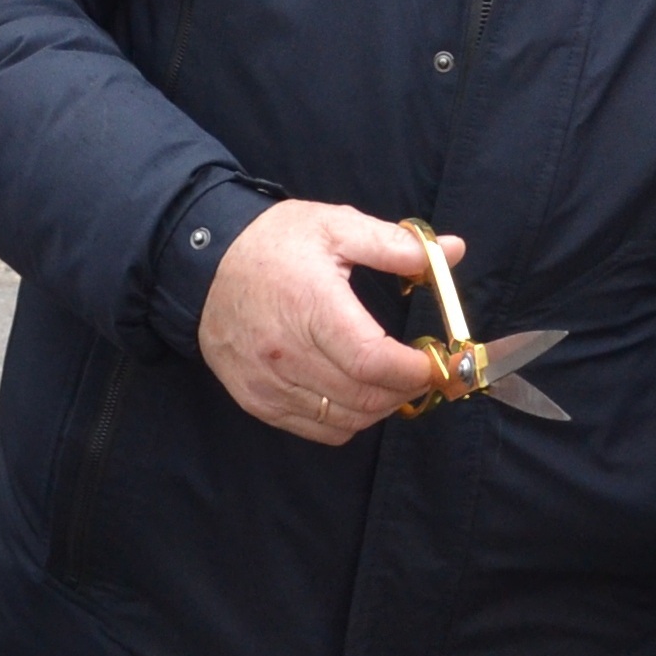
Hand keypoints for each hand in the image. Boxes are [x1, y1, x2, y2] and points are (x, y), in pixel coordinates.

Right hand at [198, 202, 464, 443]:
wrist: (202, 262)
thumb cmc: (272, 242)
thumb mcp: (335, 226)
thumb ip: (396, 244)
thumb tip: (453, 251)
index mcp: (312, 308)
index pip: (372, 361)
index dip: (414, 371)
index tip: (436, 361)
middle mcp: (287, 354)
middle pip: (364, 397)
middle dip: (405, 390)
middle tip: (422, 370)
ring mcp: (268, 383)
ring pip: (344, 420)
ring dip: (379, 408)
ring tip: (391, 380)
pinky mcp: (256, 400)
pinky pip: (316, 429)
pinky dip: (346, 420)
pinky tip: (354, 392)